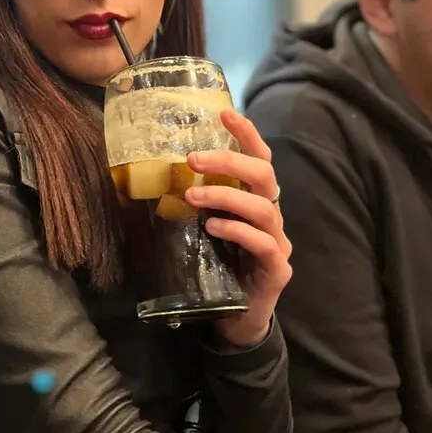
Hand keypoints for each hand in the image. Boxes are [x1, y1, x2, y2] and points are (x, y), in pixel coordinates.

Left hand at [183, 108, 291, 347]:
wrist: (237, 318)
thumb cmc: (219, 264)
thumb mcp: (203, 226)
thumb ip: (194, 202)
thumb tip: (153, 176)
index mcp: (254, 200)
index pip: (258, 158)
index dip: (246, 135)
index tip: (224, 115)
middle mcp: (271, 215)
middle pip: (264, 176)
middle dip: (229, 162)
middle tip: (192, 160)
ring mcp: (278, 242)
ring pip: (263, 209)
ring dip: (225, 197)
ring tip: (192, 198)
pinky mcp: (277, 269)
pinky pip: (263, 244)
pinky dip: (237, 232)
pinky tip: (213, 229)